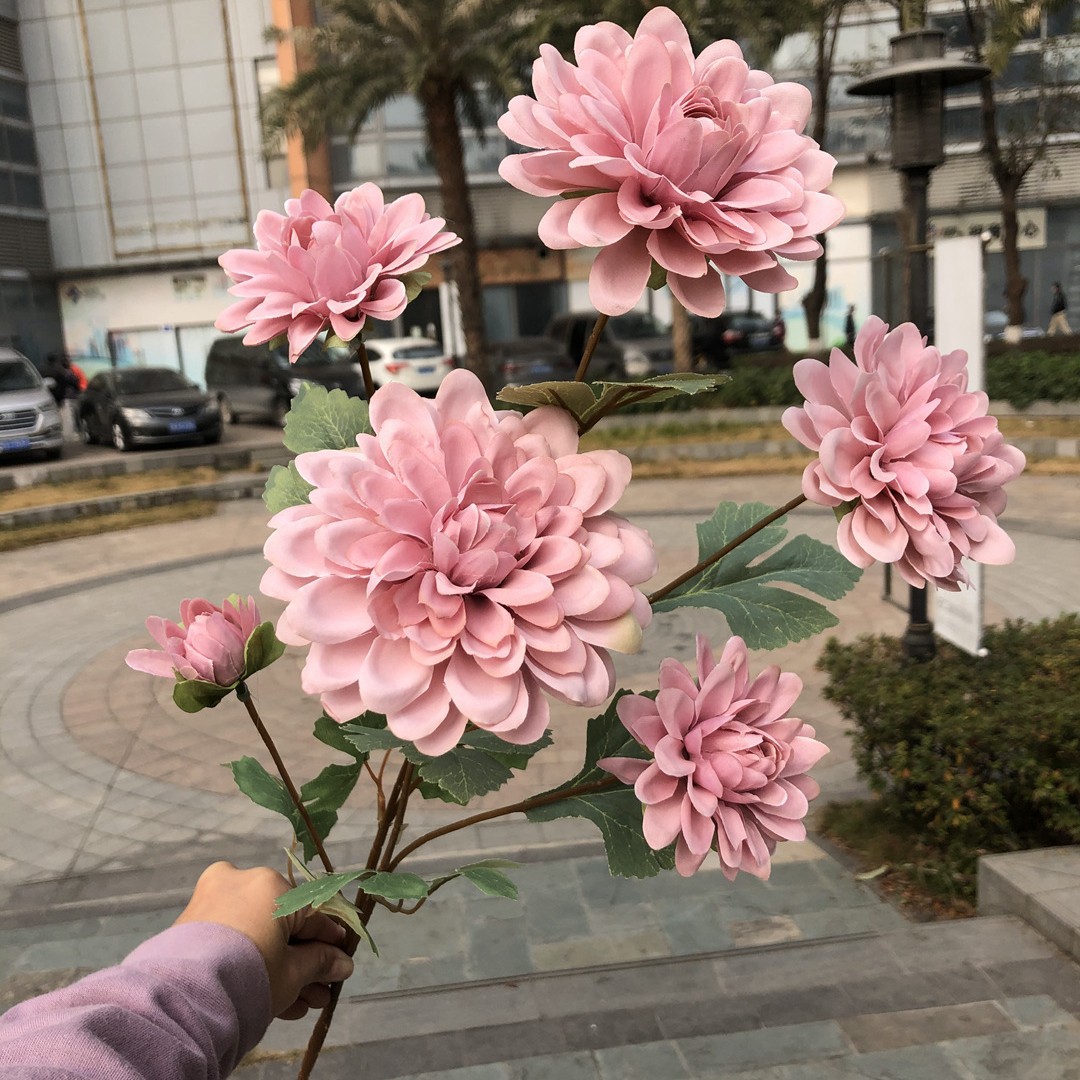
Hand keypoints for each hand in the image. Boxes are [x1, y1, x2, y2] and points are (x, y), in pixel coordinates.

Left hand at [175, 862, 354, 1018]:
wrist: (183, 1002)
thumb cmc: (249, 976)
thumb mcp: (293, 972)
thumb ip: (320, 963)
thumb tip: (343, 964)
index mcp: (269, 884)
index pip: (311, 913)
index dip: (330, 941)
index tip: (342, 960)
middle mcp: (239, 883)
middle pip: (283, 925)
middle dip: (304, 962)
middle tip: (319, 991)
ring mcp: (212, 903)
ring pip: (259, 935)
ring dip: (283, 968)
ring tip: (301, 1004)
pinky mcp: (191, 927)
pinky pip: (234, 942)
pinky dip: (254, 964)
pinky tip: (276, 999)